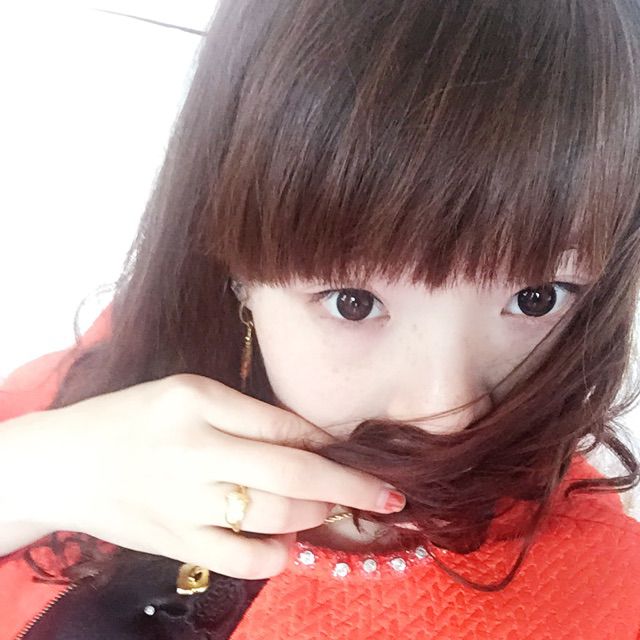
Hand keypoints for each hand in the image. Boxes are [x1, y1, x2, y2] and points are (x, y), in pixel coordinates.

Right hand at [25, 374, 402, 578]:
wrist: (66, 461)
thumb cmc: (135, 418)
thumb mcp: (189, 394)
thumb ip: (246, 415)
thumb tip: (311, 441)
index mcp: (198, 400)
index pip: (285, 423)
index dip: (333, 443)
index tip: (363, 455)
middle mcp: (194, 449)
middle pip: (293, 472)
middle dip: (353, 487)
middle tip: (389, 496)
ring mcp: (184, 500)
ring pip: (276, 516)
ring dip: (317, 516)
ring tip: (331, 510)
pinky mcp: (176, 540)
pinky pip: (244, 559)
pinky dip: (279, 555)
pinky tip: (288, 542)